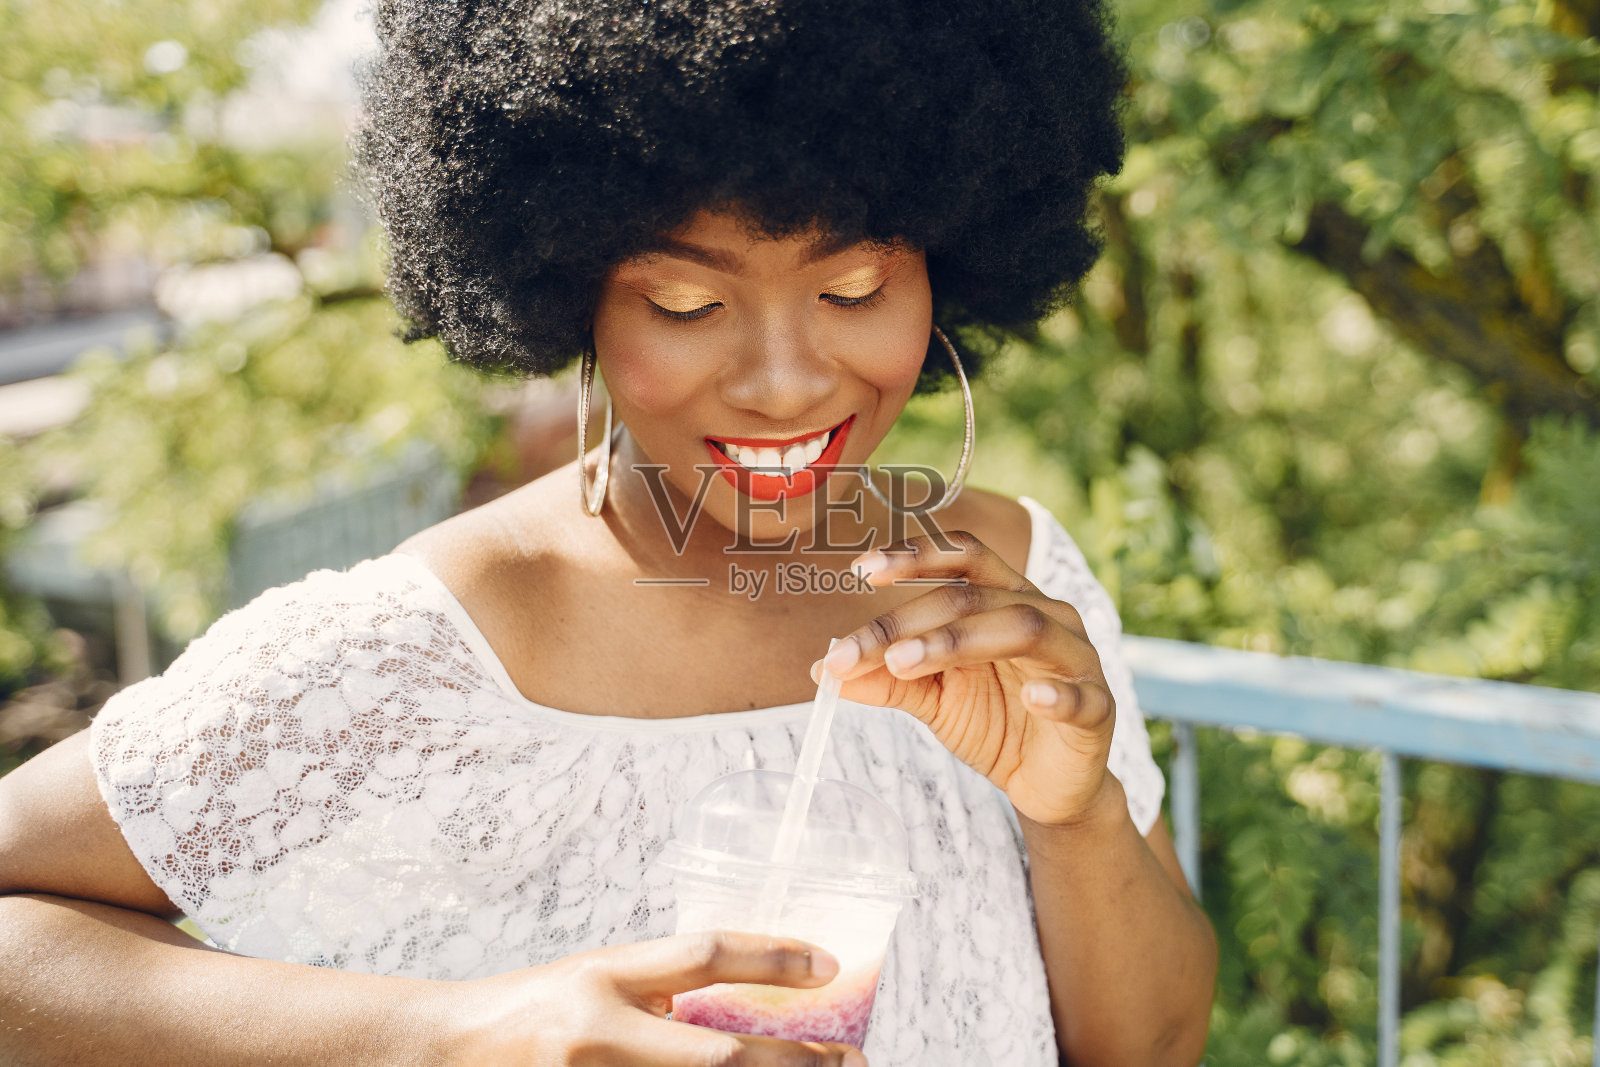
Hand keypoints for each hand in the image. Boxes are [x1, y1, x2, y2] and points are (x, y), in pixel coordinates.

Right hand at [448, 930, 868, 1065]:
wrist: (443, 1051)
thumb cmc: (531, 1009)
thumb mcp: (597, 977)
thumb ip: (661, 989)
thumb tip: (743, 1005)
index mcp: (605, 975)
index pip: (703, 955)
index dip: (771, 958)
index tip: (829, 964)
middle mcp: (600, 1034)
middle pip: (720, 1055)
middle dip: (796, 1064)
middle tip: (851, 1062)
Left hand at [811, 530, 1115, 827]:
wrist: (1047, 785)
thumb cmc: (994, 723)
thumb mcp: (931, 699)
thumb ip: (885, 679)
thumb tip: (824, 668)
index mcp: (1005, 598)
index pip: (962, 559)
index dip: (914, 556)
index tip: (860, 571)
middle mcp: (1044, 613)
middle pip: (975, 596)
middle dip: (908, 621)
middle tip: (856, 653)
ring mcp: (1075, 657)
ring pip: (1023, 627)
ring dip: (958, 642)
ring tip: (904, 664)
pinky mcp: (1098, 709)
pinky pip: (1080, 695)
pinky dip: (1057, 694)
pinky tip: (1032, 699)